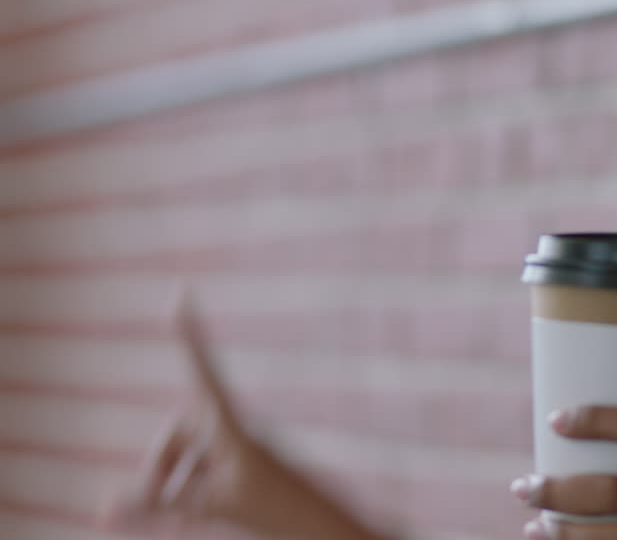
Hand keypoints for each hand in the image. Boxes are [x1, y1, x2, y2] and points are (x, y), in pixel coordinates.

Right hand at [100, 294, 383, 539]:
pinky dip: (183, 498)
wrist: (321, 524)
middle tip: (167, 511)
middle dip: (158, 471)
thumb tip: (102, 511)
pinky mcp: (236, 470)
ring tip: (183, 523)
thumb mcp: (209, 506)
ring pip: (181, 461)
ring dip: (173, 490)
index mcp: (231, 425)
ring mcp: (233, 450)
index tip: (179, 293)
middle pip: (173, 437)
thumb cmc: (276, 509)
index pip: (202, 371)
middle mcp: (231, 429)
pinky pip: (194, 477)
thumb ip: (156, 506)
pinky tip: (179, 525)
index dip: (190, 334)